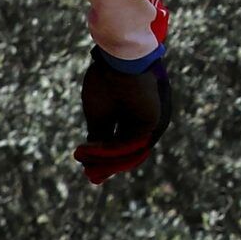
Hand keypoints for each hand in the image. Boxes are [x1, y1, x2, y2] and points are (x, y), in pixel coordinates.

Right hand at [78, 45, 174, 182]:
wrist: (118, 62)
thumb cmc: (105, 82)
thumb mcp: (98, 115)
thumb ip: (98, 137)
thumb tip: (89, 156)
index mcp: (129, 114)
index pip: (118, 141)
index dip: (104, 157)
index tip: (90, 171)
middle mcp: (140, 119)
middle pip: (125, 149)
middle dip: (108, 165)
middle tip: (92, 178)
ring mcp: (148, 121)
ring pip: (129, 150)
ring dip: (109, 162)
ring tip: (90, 171)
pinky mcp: (151, 122)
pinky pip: (131, 144)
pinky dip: (114, 153)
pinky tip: (95, 157)